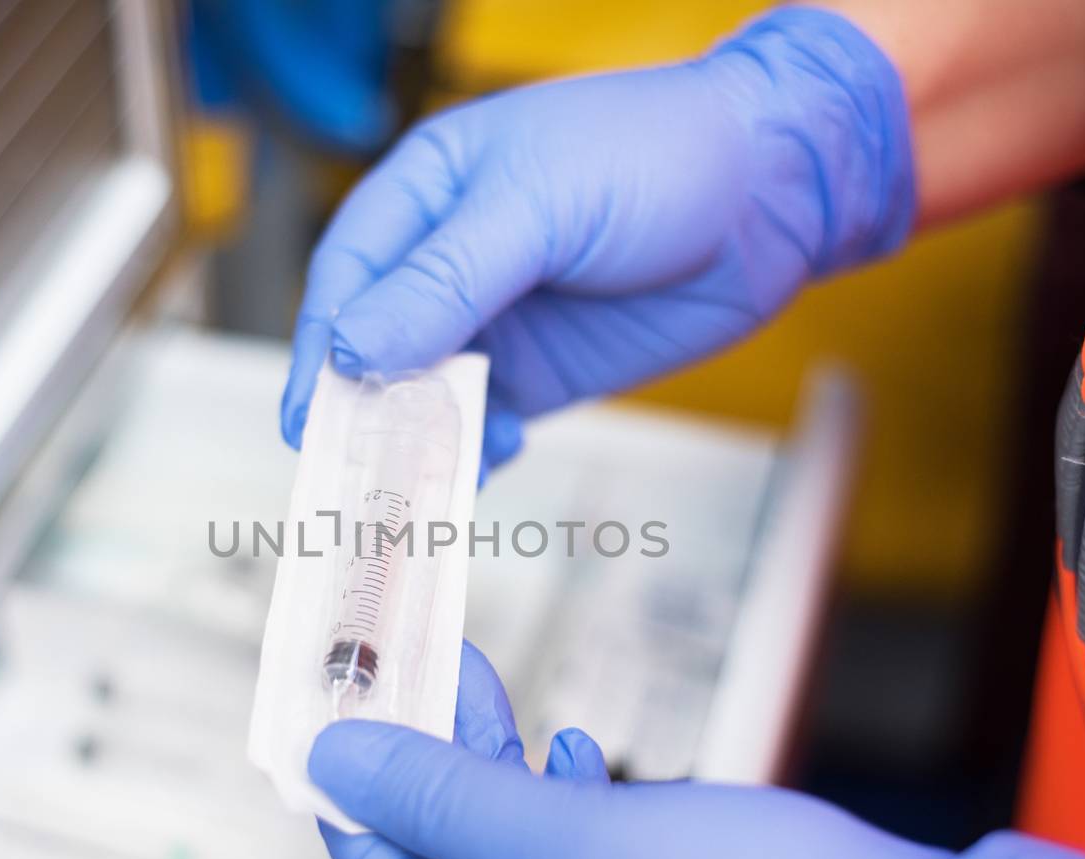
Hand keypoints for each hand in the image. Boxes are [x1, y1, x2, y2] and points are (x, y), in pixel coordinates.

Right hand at [282, 7, 915, 468]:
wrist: (774, 192)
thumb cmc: (657, 154)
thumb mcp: (538, 206)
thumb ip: (445, 282)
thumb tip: (353, 350)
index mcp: (428, 192)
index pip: (348, 275)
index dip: (321, 343)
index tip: (310, 409)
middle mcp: (448, 259)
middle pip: (374, 343)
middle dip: (361, 404)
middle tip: (349, 468)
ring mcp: (495, 319)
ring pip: (425, 391)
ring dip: (416, 438)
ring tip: (418, 479)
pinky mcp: (541, 370)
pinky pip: (485, 421)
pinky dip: (473, 451)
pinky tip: (483, 465)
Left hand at [311, 644, 1084, 858]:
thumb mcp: (580, 851)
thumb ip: (449, 802)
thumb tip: (335, 762)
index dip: (357, 792)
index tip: (335, 701)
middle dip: (431, 766)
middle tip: (412, 666)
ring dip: (497, 774)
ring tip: (480, 685)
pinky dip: (568, 811)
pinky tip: (571, 757)